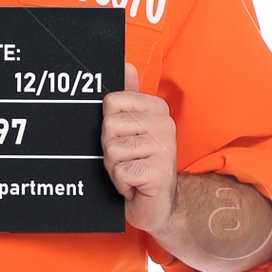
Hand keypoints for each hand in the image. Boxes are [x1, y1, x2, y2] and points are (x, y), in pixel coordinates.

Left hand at [101, 63, 177, 236]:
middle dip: (109, 150)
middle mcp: (164, 124)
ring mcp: (164, 147)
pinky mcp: (159, 171)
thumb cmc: (140, 167)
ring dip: (115, 169)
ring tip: (131, 173)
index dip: (108, 127)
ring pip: (111, 151)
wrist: (158, 207)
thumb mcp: (132, 130)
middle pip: (108, 126)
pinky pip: (120, 171)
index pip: (110, 102)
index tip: (124, 141)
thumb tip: (126, 65)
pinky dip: (121, 184)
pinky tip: (136, 186)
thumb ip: (128, 99)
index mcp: (156, 109)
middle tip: (127, 161)